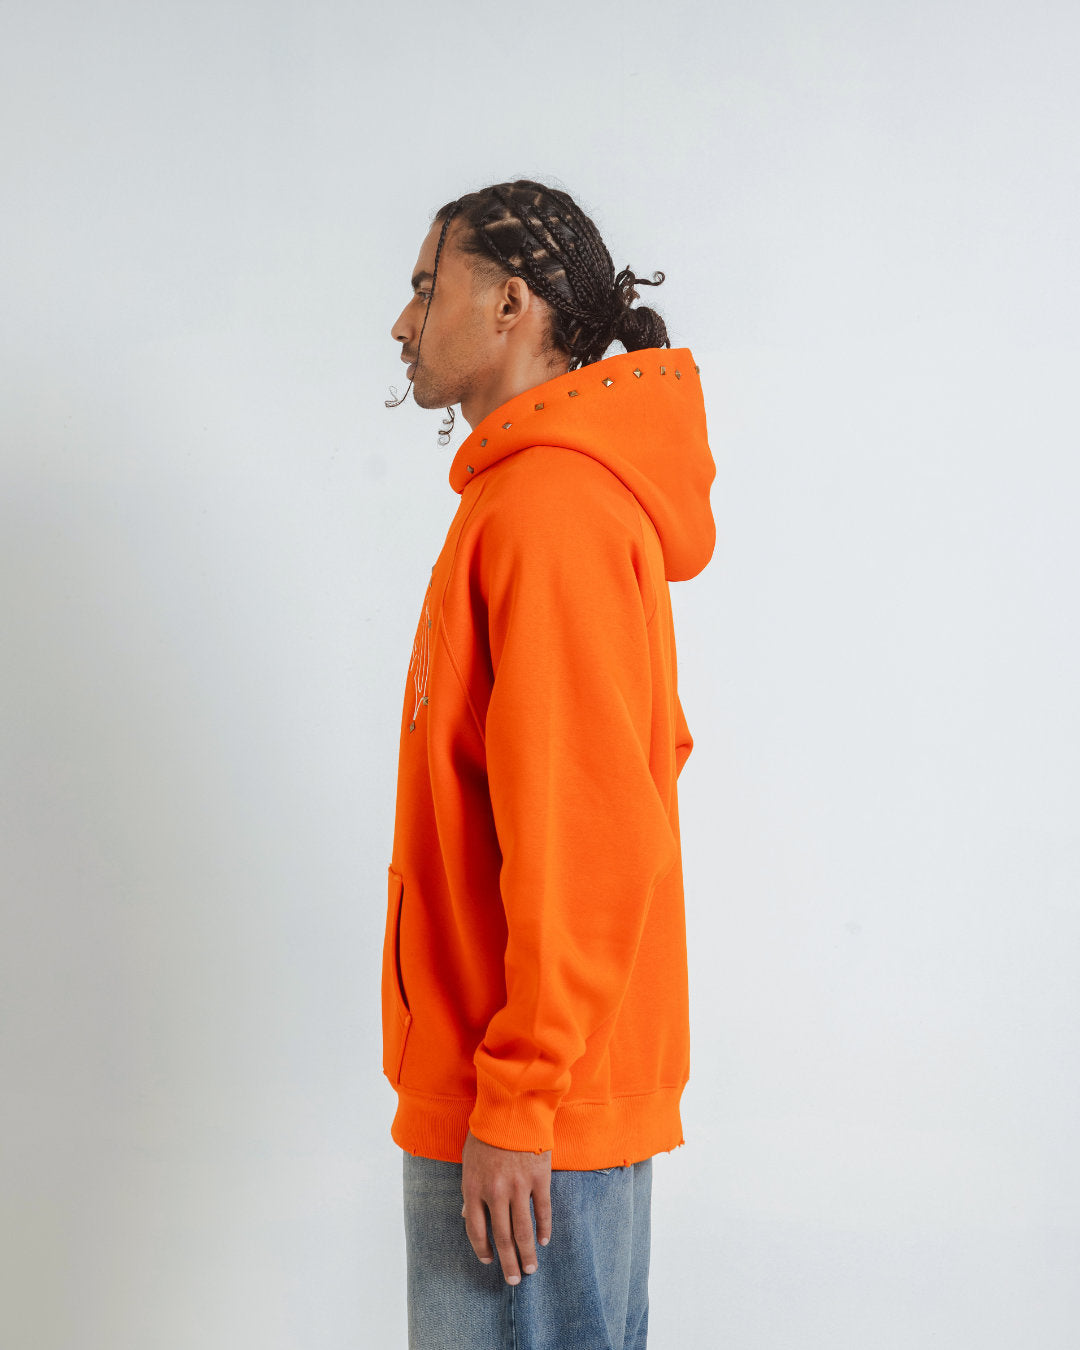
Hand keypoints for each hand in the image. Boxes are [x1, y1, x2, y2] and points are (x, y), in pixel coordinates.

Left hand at [460, 1129, 552, 1284]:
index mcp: (473, 1188)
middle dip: (507, 1262)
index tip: (489, 1261)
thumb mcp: (469, 1160)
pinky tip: (544, 1241)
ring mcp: (518, 1187)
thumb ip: (470, 1189)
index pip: (476, 1230)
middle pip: (501, 1237)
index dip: (482, 1250)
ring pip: (523, 1230)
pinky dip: (544, 1228)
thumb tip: (469, 1217)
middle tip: (513, 1280)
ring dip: (527, 1253)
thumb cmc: (486, 1132)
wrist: (510, 1107)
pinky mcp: (539, 1178)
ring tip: (530, 1270)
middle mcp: (495, 1192)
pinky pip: (542, 1210)